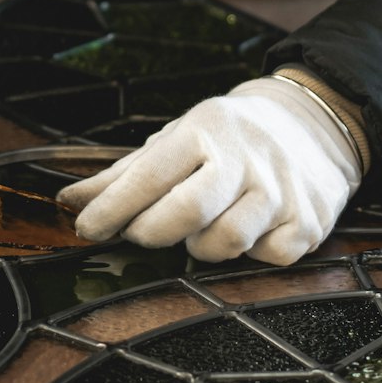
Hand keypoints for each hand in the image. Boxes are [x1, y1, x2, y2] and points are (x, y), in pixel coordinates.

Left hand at [56, 76, 360, 264]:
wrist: (313, 124)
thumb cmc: (226, 137)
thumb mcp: (176, 139)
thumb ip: (124, 174)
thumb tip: (68, 202)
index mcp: (205, 129)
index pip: (149, 175)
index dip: (111, 209)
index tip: (86, 229)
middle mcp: (247, 156)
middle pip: (187, 212)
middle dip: (152, 232)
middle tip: (139, 233)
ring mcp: (282, 190)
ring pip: (225, 242)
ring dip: (201, 246)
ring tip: (199, 229)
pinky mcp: (308, 222)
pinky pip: (265, 258)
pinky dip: (247, 256)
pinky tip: (245, 233)